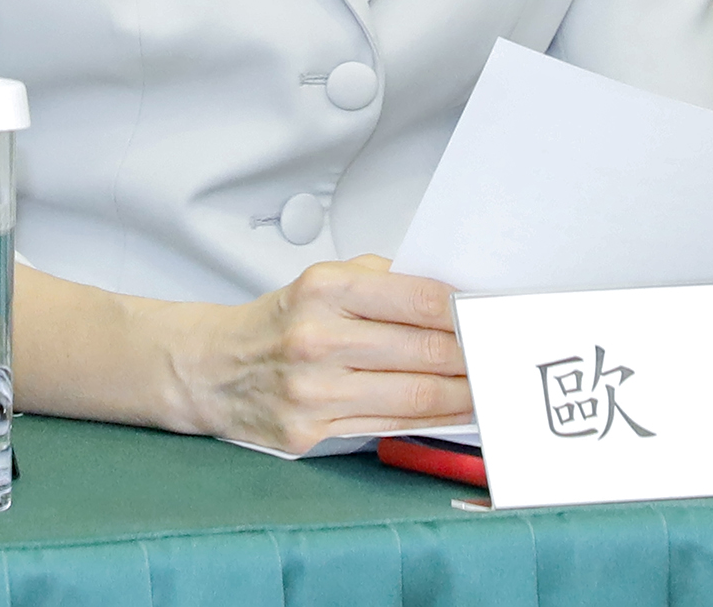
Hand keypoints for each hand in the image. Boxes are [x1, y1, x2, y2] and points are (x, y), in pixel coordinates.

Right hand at [167, 255, 469, 454]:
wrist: (212, 368)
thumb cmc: (277, 323)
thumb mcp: (322, 281)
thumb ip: (383, 282)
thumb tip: (449, 297)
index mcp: (324, 290)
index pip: (418, 298)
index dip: (463, 310)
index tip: (488, 315)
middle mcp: (316, 338)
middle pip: (423, 350)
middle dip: (472, 355)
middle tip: (500, 355)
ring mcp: (312, 390)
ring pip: (413, 396)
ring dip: (461, 394)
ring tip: (486, 387)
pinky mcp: (308, 432)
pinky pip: (387, 427)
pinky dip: (429, 421)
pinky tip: (451, 412)